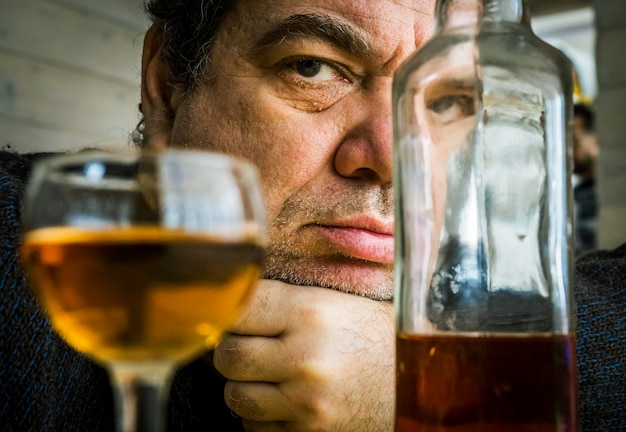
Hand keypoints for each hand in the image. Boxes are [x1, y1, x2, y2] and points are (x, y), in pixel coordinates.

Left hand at [213, 279, 394, 430]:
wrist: (418, 385)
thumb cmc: (375, 338)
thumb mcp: (335, 304)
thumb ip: (284, 303)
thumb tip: (231, 304)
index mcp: (311, 312)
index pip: (240, 307)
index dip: (231, 312)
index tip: (237, 317)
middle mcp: (306, 356)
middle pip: (228, 355)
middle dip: (232, 352)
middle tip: (250, 349)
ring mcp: (306, 401)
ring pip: (236, 396)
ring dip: (245, 387)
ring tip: (270, 378)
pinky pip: (255, 429)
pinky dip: (262, 418)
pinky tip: (286, 402)